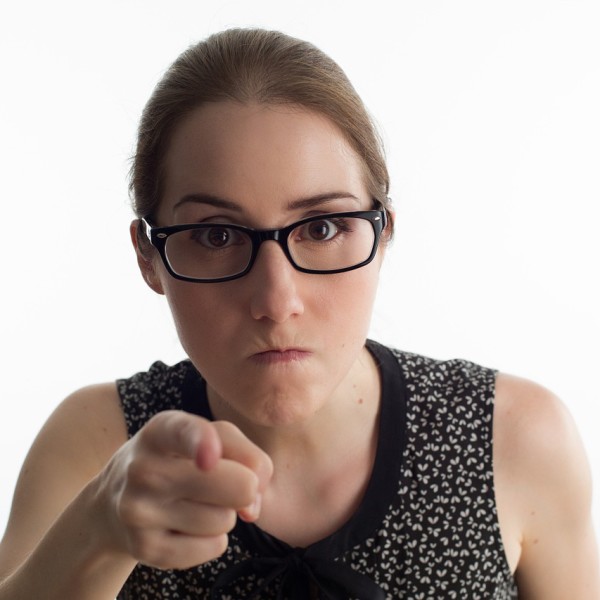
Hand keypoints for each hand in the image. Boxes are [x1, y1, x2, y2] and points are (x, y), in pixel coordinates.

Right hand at [97, 411, 272, 569]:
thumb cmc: (180, 458)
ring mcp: (139, 511)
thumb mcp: (207, 436)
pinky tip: (185, 525)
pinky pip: (215, 547)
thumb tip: (251, 506)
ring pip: (225, 519)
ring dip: (224, 512)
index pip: (182, 432)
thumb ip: (245, 454)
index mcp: (161, 430)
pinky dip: (212, 538)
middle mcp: (143, 469)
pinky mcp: (146, 549)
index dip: (201, 443)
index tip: (209, 457)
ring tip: (195, 501)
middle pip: (236, 486)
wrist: (116, 499)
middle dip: (245, 486)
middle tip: (224, 481)